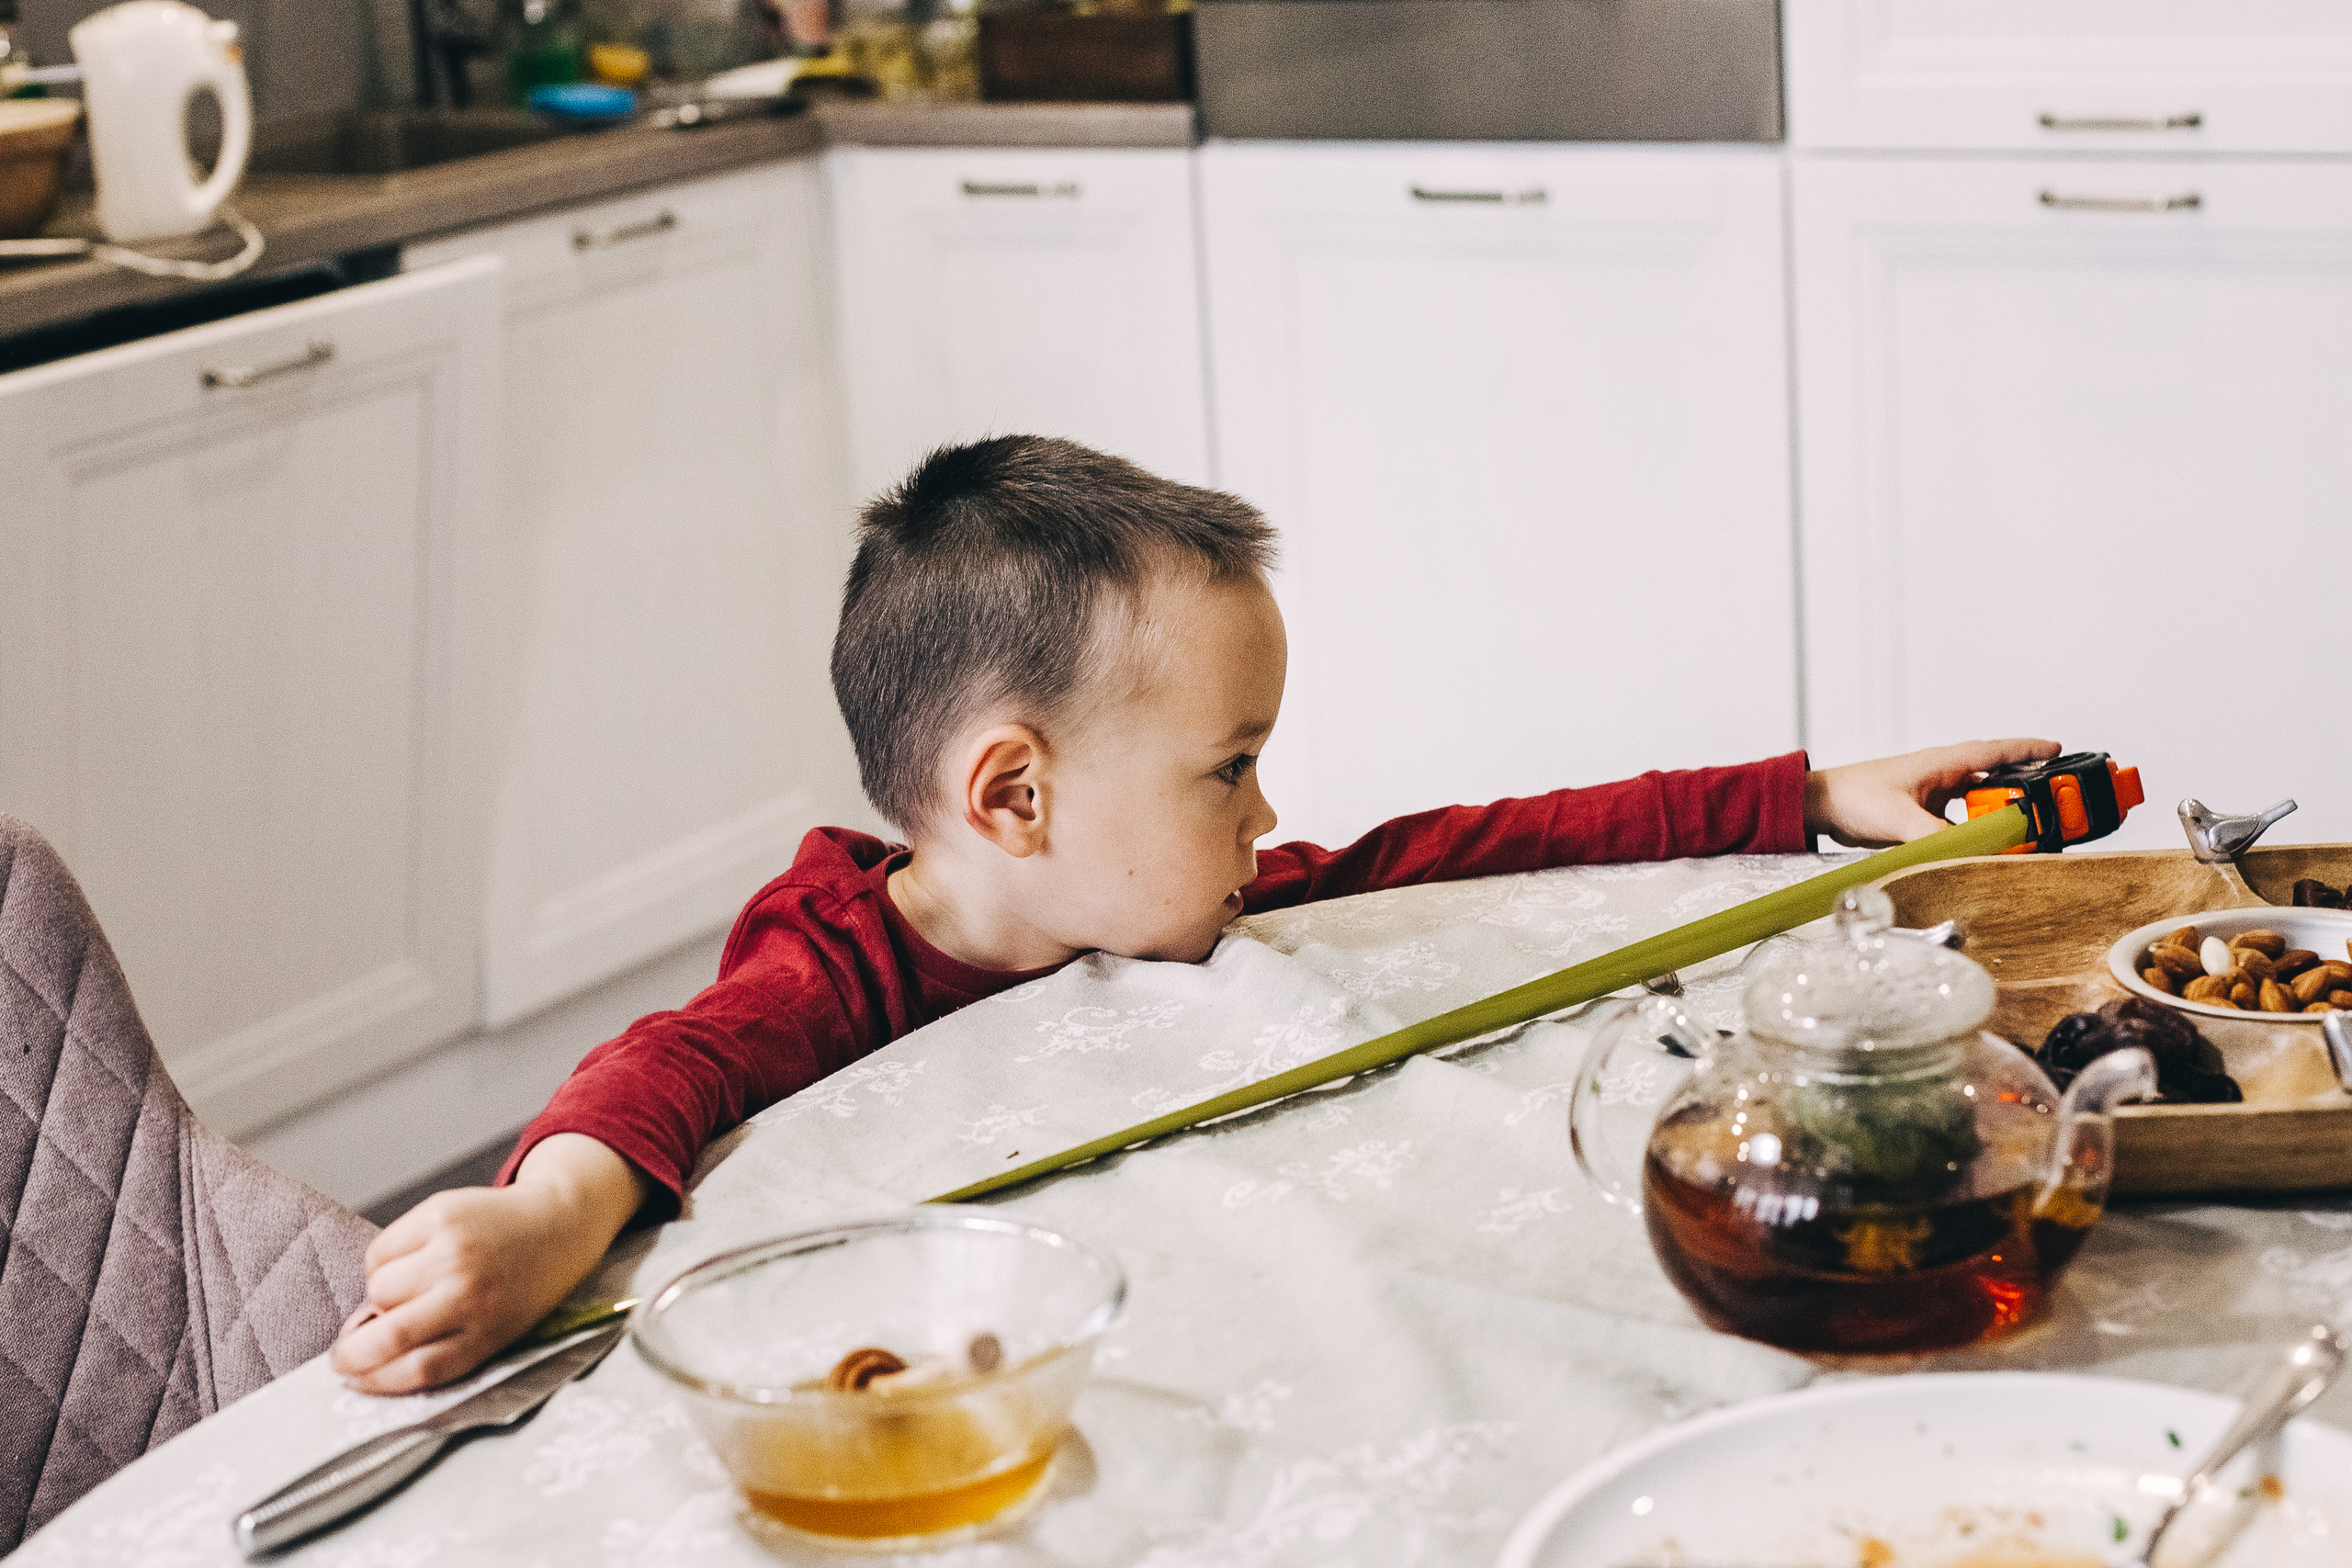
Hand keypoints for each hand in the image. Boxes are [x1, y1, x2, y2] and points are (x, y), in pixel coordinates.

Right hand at [330, 1134, 645, 1394]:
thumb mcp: (493, 1327)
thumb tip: (359, 1343)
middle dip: (351, 1355)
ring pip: (378, 1289)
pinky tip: (411, 1259)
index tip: (353, 1383)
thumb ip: (438, 1342)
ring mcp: (453, 1250)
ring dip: (379, 1299)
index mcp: (489, 1331)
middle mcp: (471, 1292)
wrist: (559, 1222)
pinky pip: (381, 1251)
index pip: (421, 1369)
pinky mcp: (440, 1214)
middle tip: (342, 1358)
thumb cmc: (520, 1284)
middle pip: (391, 1335)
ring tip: (409, 1289)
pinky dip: (383, 1263)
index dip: (376, 1382)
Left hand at [1804, 738, 2061, 848]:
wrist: (1821, 805)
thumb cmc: (1852, 796)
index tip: (2060, 750)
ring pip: (1979, 798)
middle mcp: (1941, 774)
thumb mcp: (1899, 819)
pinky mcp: (1922, 812)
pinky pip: (1960, 817)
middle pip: (1994, 776)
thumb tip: (1970, 852)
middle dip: (2025, 785)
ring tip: (2027, 825)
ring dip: (2001, 808)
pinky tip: (1985, 840)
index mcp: (1941, 763)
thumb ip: (1936, 836)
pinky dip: (1977, 826)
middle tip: (2053, 801)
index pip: (1996, 751)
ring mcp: (1932, 793)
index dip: (2030, 751)